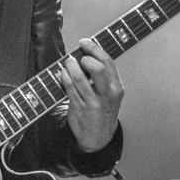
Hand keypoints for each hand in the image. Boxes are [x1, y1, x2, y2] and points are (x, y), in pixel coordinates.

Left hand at [59, 38, 123, 152]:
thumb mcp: (110, 93)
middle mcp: (107, 95)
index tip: (84, 42)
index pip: (108, 63)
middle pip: (98, 70)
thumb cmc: (103, 108)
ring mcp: (93, 103)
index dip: (94, 49)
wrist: (99, 136)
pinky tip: (63, 73)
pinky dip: (64, 77)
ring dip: (71, 66)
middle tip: (79, 58)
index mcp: (116, 87)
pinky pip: (69, 89)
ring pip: (80, 79)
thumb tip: (86, 52)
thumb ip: (103, 76)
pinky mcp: (79, 108)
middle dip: (86, 59)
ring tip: (68, 62)